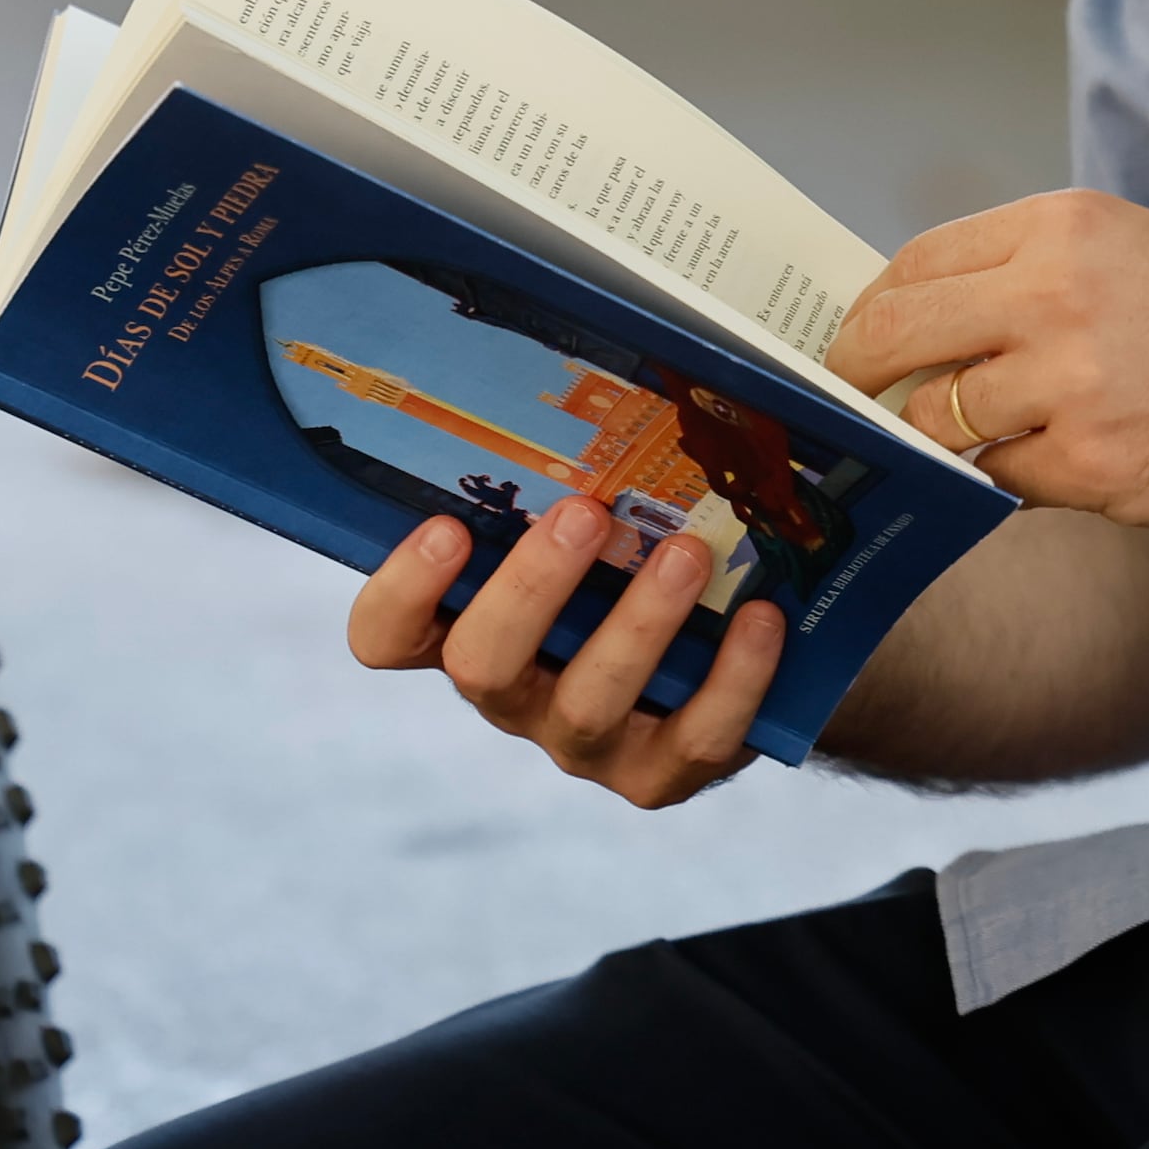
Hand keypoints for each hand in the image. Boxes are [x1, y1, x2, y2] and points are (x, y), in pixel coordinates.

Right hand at [345, 495, 786, 809]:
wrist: (722, 665)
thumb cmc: (629, 573)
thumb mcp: (586, 537)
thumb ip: (562, 489)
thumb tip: (593, 373)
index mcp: (470, 629)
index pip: (388, 636)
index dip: (401, 592)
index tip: (446, 526)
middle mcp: (513, 695)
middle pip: (482, 665)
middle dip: (531, 587)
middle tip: (584, 514)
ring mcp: (584, 743)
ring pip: (589, 701)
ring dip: (640, 621)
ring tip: (687, 552)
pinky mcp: (661, 776)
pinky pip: (695, 736)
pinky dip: (733, 675)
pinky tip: (760, 616)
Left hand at [827, 188, 1148, 531]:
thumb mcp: (1128, 247)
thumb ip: (1027, 272)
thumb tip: (924, 321)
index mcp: (1060, 228)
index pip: (914, 265)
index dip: (869, 312)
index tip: (856, 343)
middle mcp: (1054, 295)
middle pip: (895, 336)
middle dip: (855, 377)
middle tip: (847, 404)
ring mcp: (1071, 386)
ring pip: (941, 420)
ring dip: (937, 440)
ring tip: (957, 443)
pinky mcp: (1093, 467)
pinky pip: (1002, 479)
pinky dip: (1007, 479)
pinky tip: (1044, 467)